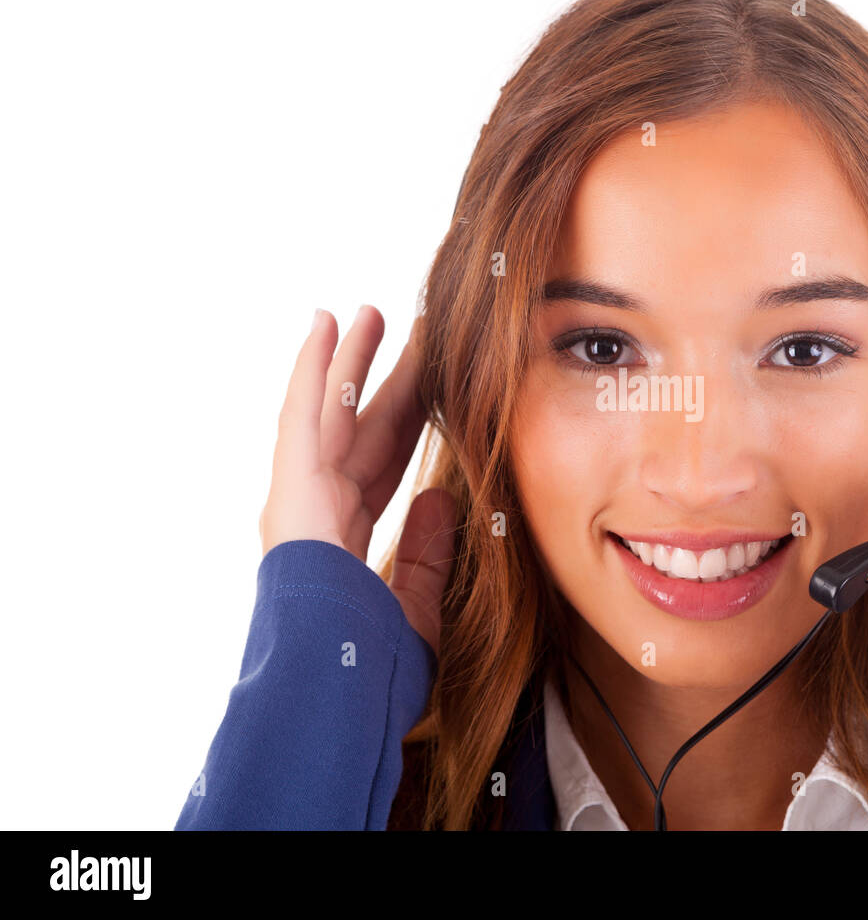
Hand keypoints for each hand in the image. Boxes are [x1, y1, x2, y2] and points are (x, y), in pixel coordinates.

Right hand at [259, 305, 455, 652]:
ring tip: (368, 313)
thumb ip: (428, 552)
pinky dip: (314, 367)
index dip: (408, 422)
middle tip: (410, 334)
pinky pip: (305, 415)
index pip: (385, 465)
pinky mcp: (293, 487)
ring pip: (331, 410)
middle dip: (387, 380)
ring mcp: (302, 498)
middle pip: (363, 428)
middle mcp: (320, 512)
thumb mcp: (415, 605)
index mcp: (347, 540)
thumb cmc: (367, 668)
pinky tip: (325, 324)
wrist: (332, 686)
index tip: (434, 387)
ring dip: (350, 359)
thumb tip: (441, 498)